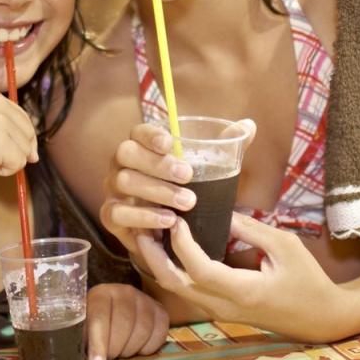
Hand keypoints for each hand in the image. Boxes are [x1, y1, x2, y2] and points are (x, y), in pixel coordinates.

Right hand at [0, 87, 38, 184]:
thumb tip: (31, 152)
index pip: (21, 117)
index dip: (20, 137)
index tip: (12, 151)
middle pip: (28, 133)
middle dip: (16, 150)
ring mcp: (0, 122)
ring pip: (24, 150)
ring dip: (6, 161)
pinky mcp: (0, 144)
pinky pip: (17, 164)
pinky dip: (3, 171)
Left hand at [85, 284, 169, 359]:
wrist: (113, 312)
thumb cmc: (93, 326)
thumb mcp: (83, 330)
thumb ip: (83, 341)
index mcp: (100, 294)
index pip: (100, 317)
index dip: (99, 343)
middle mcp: (124, 292)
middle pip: (124, 324)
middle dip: (115, 349)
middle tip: (109, 359)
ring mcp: (144, 299)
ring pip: (143, 330)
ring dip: (131, 349)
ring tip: (121, 353)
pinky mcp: (160, 310)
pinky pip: (160, 333)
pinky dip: (149, 347)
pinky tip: (137, 349)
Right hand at [99, 120, 255, 263]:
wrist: (165, 233)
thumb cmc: (183, 192)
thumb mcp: (205, 169)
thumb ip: (224, 146)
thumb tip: (249, 125)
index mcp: (141, 147)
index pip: (138, 131)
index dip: (151, 135)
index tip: (171, 143)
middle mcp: (121, 164)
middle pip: (127, 153)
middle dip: (158, 164)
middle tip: (188, 176)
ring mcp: (113, 190)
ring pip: (124, 182)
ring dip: (157, 191)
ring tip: (187, 202)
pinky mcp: (110, 217)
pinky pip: (118, 213)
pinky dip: (143, 216)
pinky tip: (167, 221)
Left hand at [136, 214, 347, 341]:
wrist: (320, 317)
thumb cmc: (307, 279)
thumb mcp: (285, 246)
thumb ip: (250, 230)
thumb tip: (220, 212)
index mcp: (243, 291)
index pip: (200, 270)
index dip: (182, 245)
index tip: (177, 219)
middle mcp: (225, 307)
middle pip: (176, 285)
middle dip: (154, 256)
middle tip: (140, 226)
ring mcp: (220, 312)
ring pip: (178, 290)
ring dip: (159, 263)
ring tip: (148, 233)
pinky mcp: (220, 310)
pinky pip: (188, 290)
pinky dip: (173, 270)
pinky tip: (169, 248)